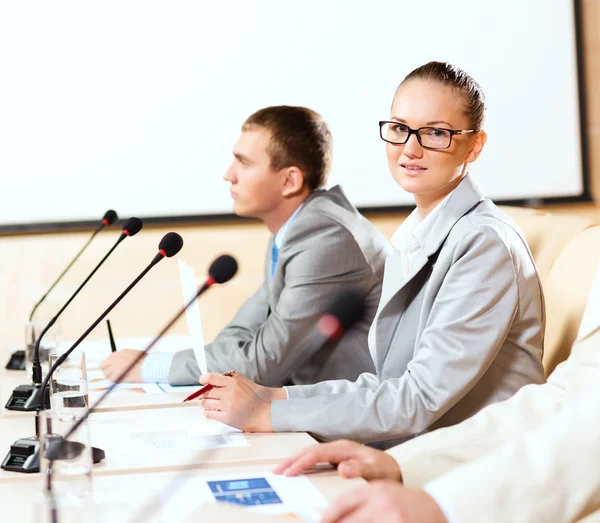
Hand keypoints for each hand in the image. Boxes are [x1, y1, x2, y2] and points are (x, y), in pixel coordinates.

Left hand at [100, 349, 145, 382]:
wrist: (150, 366)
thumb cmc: (147, 362)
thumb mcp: (137, 355)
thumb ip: (128, 358)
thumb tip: (125, 364)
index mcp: (121, 353)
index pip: (109, 358)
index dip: (111, 365)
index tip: (113, 369)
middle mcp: (117, 358)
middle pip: (103, 365)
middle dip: (106, 370)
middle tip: (111, 375)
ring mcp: (116, 365)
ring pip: (106, 373)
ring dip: (111, 377)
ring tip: (119, 378)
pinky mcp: (117, 374)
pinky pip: (111, 379)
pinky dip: (115, 381)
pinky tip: (122, 380)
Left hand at [198, 372, 273, 431]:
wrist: (263, 414)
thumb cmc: (254, 399)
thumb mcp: (245, 383)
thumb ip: (233, 377)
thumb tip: (218, 376)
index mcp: (234, 383)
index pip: (211, 378)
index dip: (204, 379)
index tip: (202, 381)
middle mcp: (229, 393)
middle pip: (207, 391)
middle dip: (203, 393)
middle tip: (202, 395)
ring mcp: (227, 406)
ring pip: (206, 403)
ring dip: (203, 403)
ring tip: (204, 403)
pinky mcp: (226, 418)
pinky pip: (209, 414)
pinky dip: (206, 412)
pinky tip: (208, 411)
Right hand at [273, 440, 401, 481]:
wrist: (394, 470)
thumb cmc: (387, 471)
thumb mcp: (378, 471)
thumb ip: (361, 469)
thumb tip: (342, 468)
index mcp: (345, 447)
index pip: (317, 453)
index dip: (301, 462)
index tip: (289, 473)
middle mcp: (339, 447)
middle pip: (309, 450)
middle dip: (291, 460)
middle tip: (276, 471)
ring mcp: (337, 452)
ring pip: (310, 454)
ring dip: (295, 461)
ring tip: (281, 471)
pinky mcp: (337, 458)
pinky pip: (315, 460)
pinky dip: (303, 464)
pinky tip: (296, 471)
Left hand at [322, 482, 446, 522]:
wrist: (439, 508)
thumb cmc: (406, 502)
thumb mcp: (384, 493)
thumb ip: (362, 501)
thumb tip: (333, 514)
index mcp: (375, 490)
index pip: (343, 503)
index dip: (328, 516)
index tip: (320, 522)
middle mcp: (382, 504)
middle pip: (348, 520)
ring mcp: (391, 518)